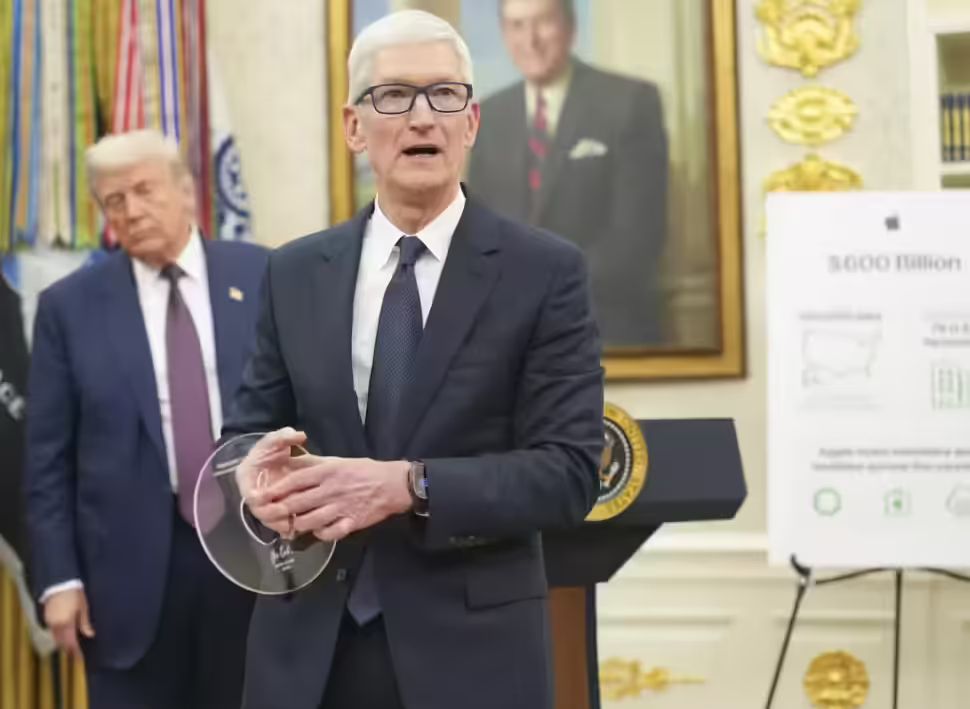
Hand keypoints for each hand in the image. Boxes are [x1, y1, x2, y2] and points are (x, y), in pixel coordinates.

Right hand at [43, 588, 93, 657]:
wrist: (59, 584)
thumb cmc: (74, 594)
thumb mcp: (83, 607)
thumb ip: (85, 622)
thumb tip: (90, 635)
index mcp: (66, 624)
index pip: (70, 643)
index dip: (75, 652)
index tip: (81, 658)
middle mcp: (56, 626)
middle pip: (61, 643)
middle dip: (69, 650)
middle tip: (77, 655)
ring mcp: (49, 623)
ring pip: (56, 639)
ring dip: (63, 644)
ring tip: (73, 647)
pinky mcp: (47, 619)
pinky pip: (53, 632)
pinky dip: (59, 637)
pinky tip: (66, 636)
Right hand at [237, 427, 309, 536]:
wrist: (273, 460)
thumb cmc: (271, 450)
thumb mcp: (276, 439)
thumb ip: (284, 436)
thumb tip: (299, 436)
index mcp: (247, 479)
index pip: (250, 494)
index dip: (259, 498)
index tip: (268, 497)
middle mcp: (254, 496)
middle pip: (261, 513)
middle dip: (274, 515)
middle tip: (288, 513)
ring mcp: (265, 507)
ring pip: (272, 522)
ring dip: (283, 523)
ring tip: (298, 523)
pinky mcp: (276, 513)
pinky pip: (282, 525)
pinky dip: (291, 527)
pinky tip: (302, 527)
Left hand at [249, 457, 411, 541]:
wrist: (393, 484)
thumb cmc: (364, 470)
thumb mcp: (338, 461)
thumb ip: (315, 464)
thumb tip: (292, 461)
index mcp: (328, 472)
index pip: (296, 481)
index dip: (277, 489)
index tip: (263, 495)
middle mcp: (331, 489)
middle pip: (298, 503)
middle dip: (281, 511)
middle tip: (270, 516)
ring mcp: (341, 507)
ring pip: (310, 521)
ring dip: (298, 525)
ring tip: (291, 526)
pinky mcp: (351, 522)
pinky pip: (329, 532)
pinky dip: (320, 534)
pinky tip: (317, 531)